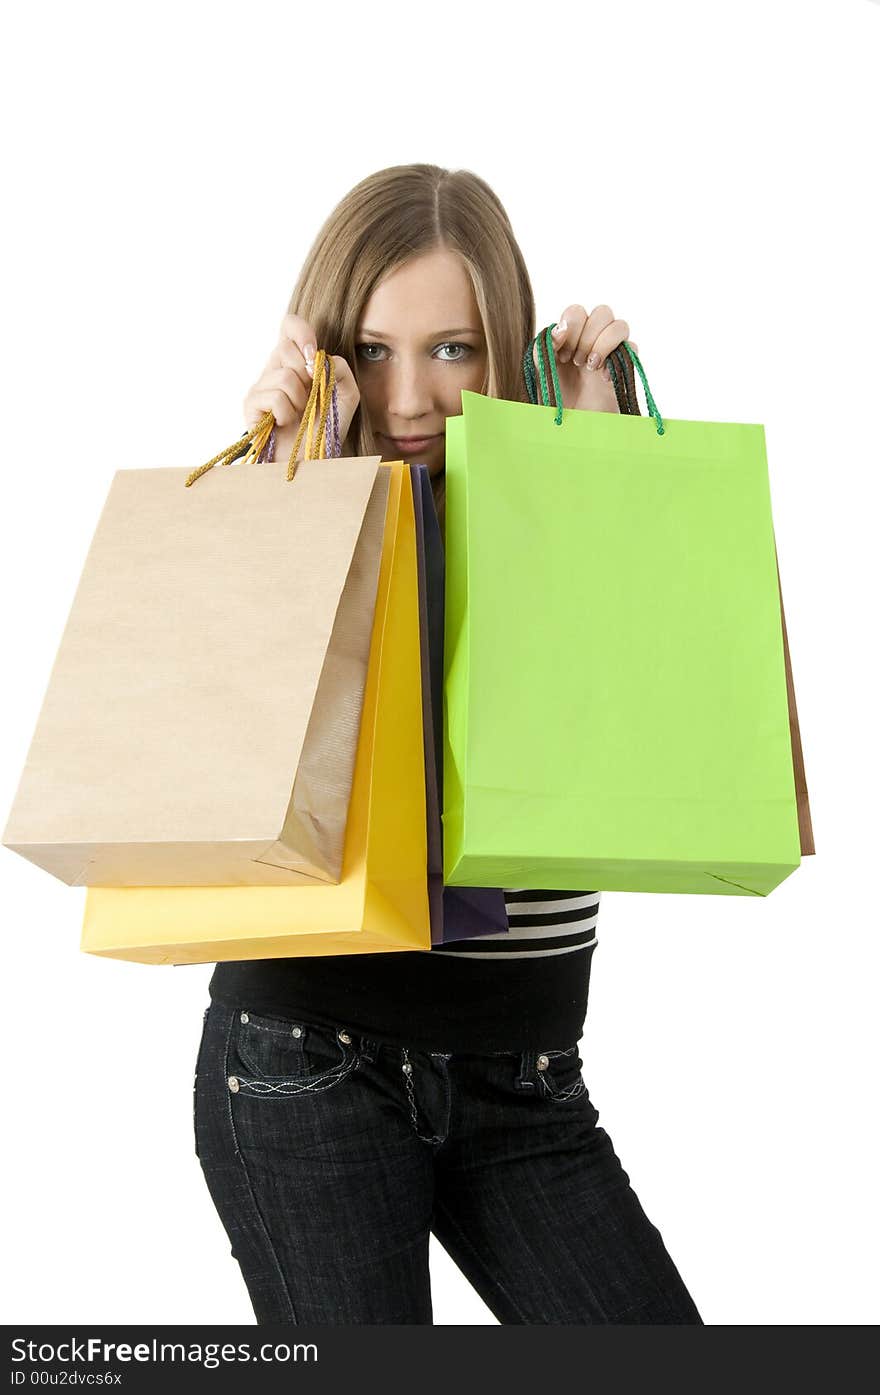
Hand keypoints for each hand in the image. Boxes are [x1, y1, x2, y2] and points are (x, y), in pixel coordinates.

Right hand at [243, 314, 360, 460]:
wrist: (310, 461)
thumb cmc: (324, 430)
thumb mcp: (346, 397)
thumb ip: (341, 371)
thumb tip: (321, 358)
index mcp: (295, 362)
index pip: (289, 326)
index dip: (301, 331)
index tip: (313, 354)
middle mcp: (275, 369)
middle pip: (286, 347)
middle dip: (306, 375)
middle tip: (308, 398)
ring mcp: (260, 386)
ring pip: (285, 376)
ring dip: (300, 400)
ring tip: (298, 415)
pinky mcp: (251, 405)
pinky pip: (275, 397)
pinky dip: (286, 413)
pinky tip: (284, 423)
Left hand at [540, 304, 637, 412]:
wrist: (570, 431)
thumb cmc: (553, 403)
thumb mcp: (539, 374)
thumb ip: (543, 347)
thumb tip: (561, 328)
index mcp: (570, 338)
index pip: (577, 312)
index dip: (572, 327)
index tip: (563, 356)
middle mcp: (591, 341)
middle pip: (602, 312)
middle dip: (588, 336)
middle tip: (576, 362)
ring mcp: (609, 354)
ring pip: (620, 325)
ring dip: (603, 344)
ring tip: (590, 367)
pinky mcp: (623, 369)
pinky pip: (632, 348)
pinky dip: (617, 360)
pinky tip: (603, 379)